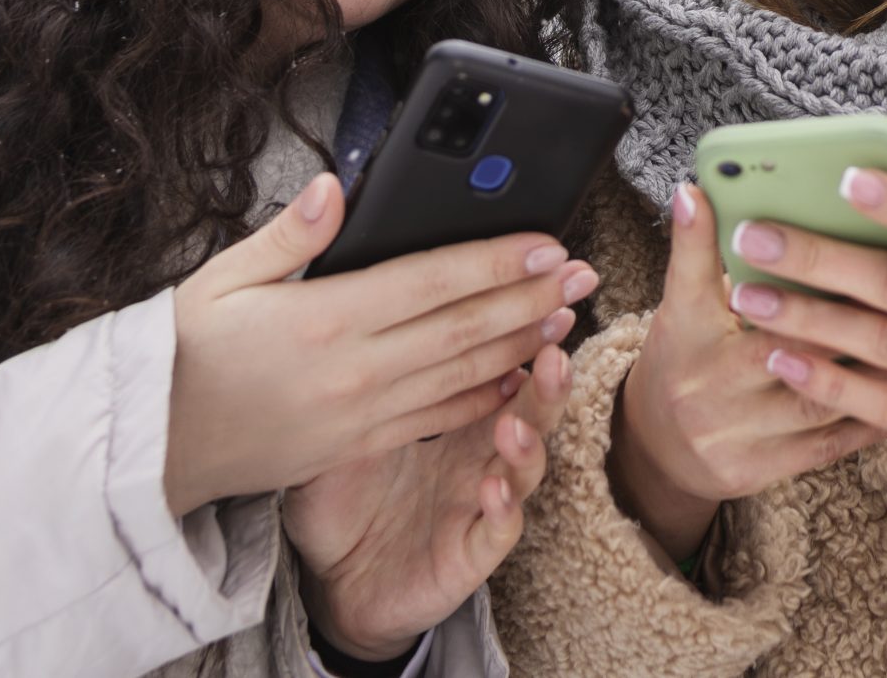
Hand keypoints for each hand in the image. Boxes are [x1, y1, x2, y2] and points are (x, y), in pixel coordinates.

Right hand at [165, 172, 596, 515]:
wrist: (153, 447)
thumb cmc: (186, 352)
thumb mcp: (223, 277)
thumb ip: (289, 233)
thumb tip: (336, 187)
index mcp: (325, 317)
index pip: (433, 281)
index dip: (496, 260)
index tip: (546, 241)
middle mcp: (354, 369)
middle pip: (464, 327)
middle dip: (531, 296)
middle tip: (583, 272)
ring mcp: (361, 415)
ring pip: (464, 375)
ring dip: (523, 343)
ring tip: (567, 315)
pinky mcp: (359, 446)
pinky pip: (438, 419)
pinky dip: (486, 397)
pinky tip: (518, 376)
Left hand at [288, 342, 572, 661]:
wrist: (332, 582)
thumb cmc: (340, 499)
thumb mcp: (343, 431)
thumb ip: (359, 383)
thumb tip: (341, 312)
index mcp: (453, 420)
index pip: (499, 371)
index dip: (521, 339)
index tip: (538, 305)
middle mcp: (478, 457)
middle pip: (531, 412)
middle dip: (549, 383)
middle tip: (553, 350)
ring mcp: (479, 505)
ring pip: (526, 469)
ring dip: (529, 443)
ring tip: (516, 421)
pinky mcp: (470, 554)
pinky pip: (499, 531)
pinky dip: (503, 510)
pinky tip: (494, 489)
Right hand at [609, 184, 884, 559]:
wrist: (657, 450)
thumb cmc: (687, 358)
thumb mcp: (685, 305)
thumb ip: (701, 255)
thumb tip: (699, 189)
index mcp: (680, 332)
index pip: (689, 277)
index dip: (701, 239)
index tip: (727, 204)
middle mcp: (702, 385)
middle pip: (771, 345)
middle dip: (832, 318)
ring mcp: (731, 433)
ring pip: (812, 399)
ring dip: (869, 370)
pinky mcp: (759, 469)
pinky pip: (826, 443)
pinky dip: (870, 414)